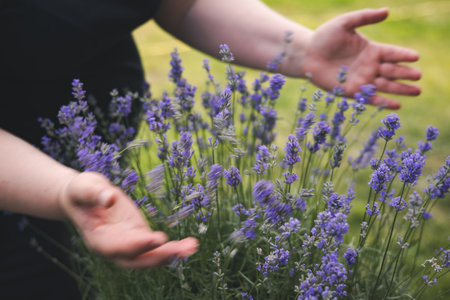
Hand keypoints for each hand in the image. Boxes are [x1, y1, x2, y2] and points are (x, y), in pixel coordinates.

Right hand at [58, 172, 197, 267]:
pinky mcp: (139, 236)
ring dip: (171, 254)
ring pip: (150, 256)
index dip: (137, 244)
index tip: (157, 238)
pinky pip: (156, 246)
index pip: (118, 246)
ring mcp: (128, 243)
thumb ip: (94, 193)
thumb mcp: (83, 187)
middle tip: (182, 250)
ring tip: (192, 247)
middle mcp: (114, 247)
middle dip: (160, 256)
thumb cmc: (81, 192)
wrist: (82, 197)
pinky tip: (189, 245)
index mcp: (98, 239)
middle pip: (137, 259)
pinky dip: (172, 248)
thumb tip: (108, 198)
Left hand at [301, 8, 420, 108]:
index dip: (403, 55)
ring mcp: (362, 79)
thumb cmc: (324, 37)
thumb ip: (364, 17)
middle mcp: (370, 66)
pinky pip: (371, 98)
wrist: (306, 55)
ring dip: (401, 89)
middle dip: (406, 74)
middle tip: (418, 76)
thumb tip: (387, 11)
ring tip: (416, 91)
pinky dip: (383, 102)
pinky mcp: (352, 91)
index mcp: (371, 50)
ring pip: (386, 85)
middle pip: (393, 71)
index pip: (392, 53)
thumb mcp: (344, 23)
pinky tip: (397, 105)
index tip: (416, 57)